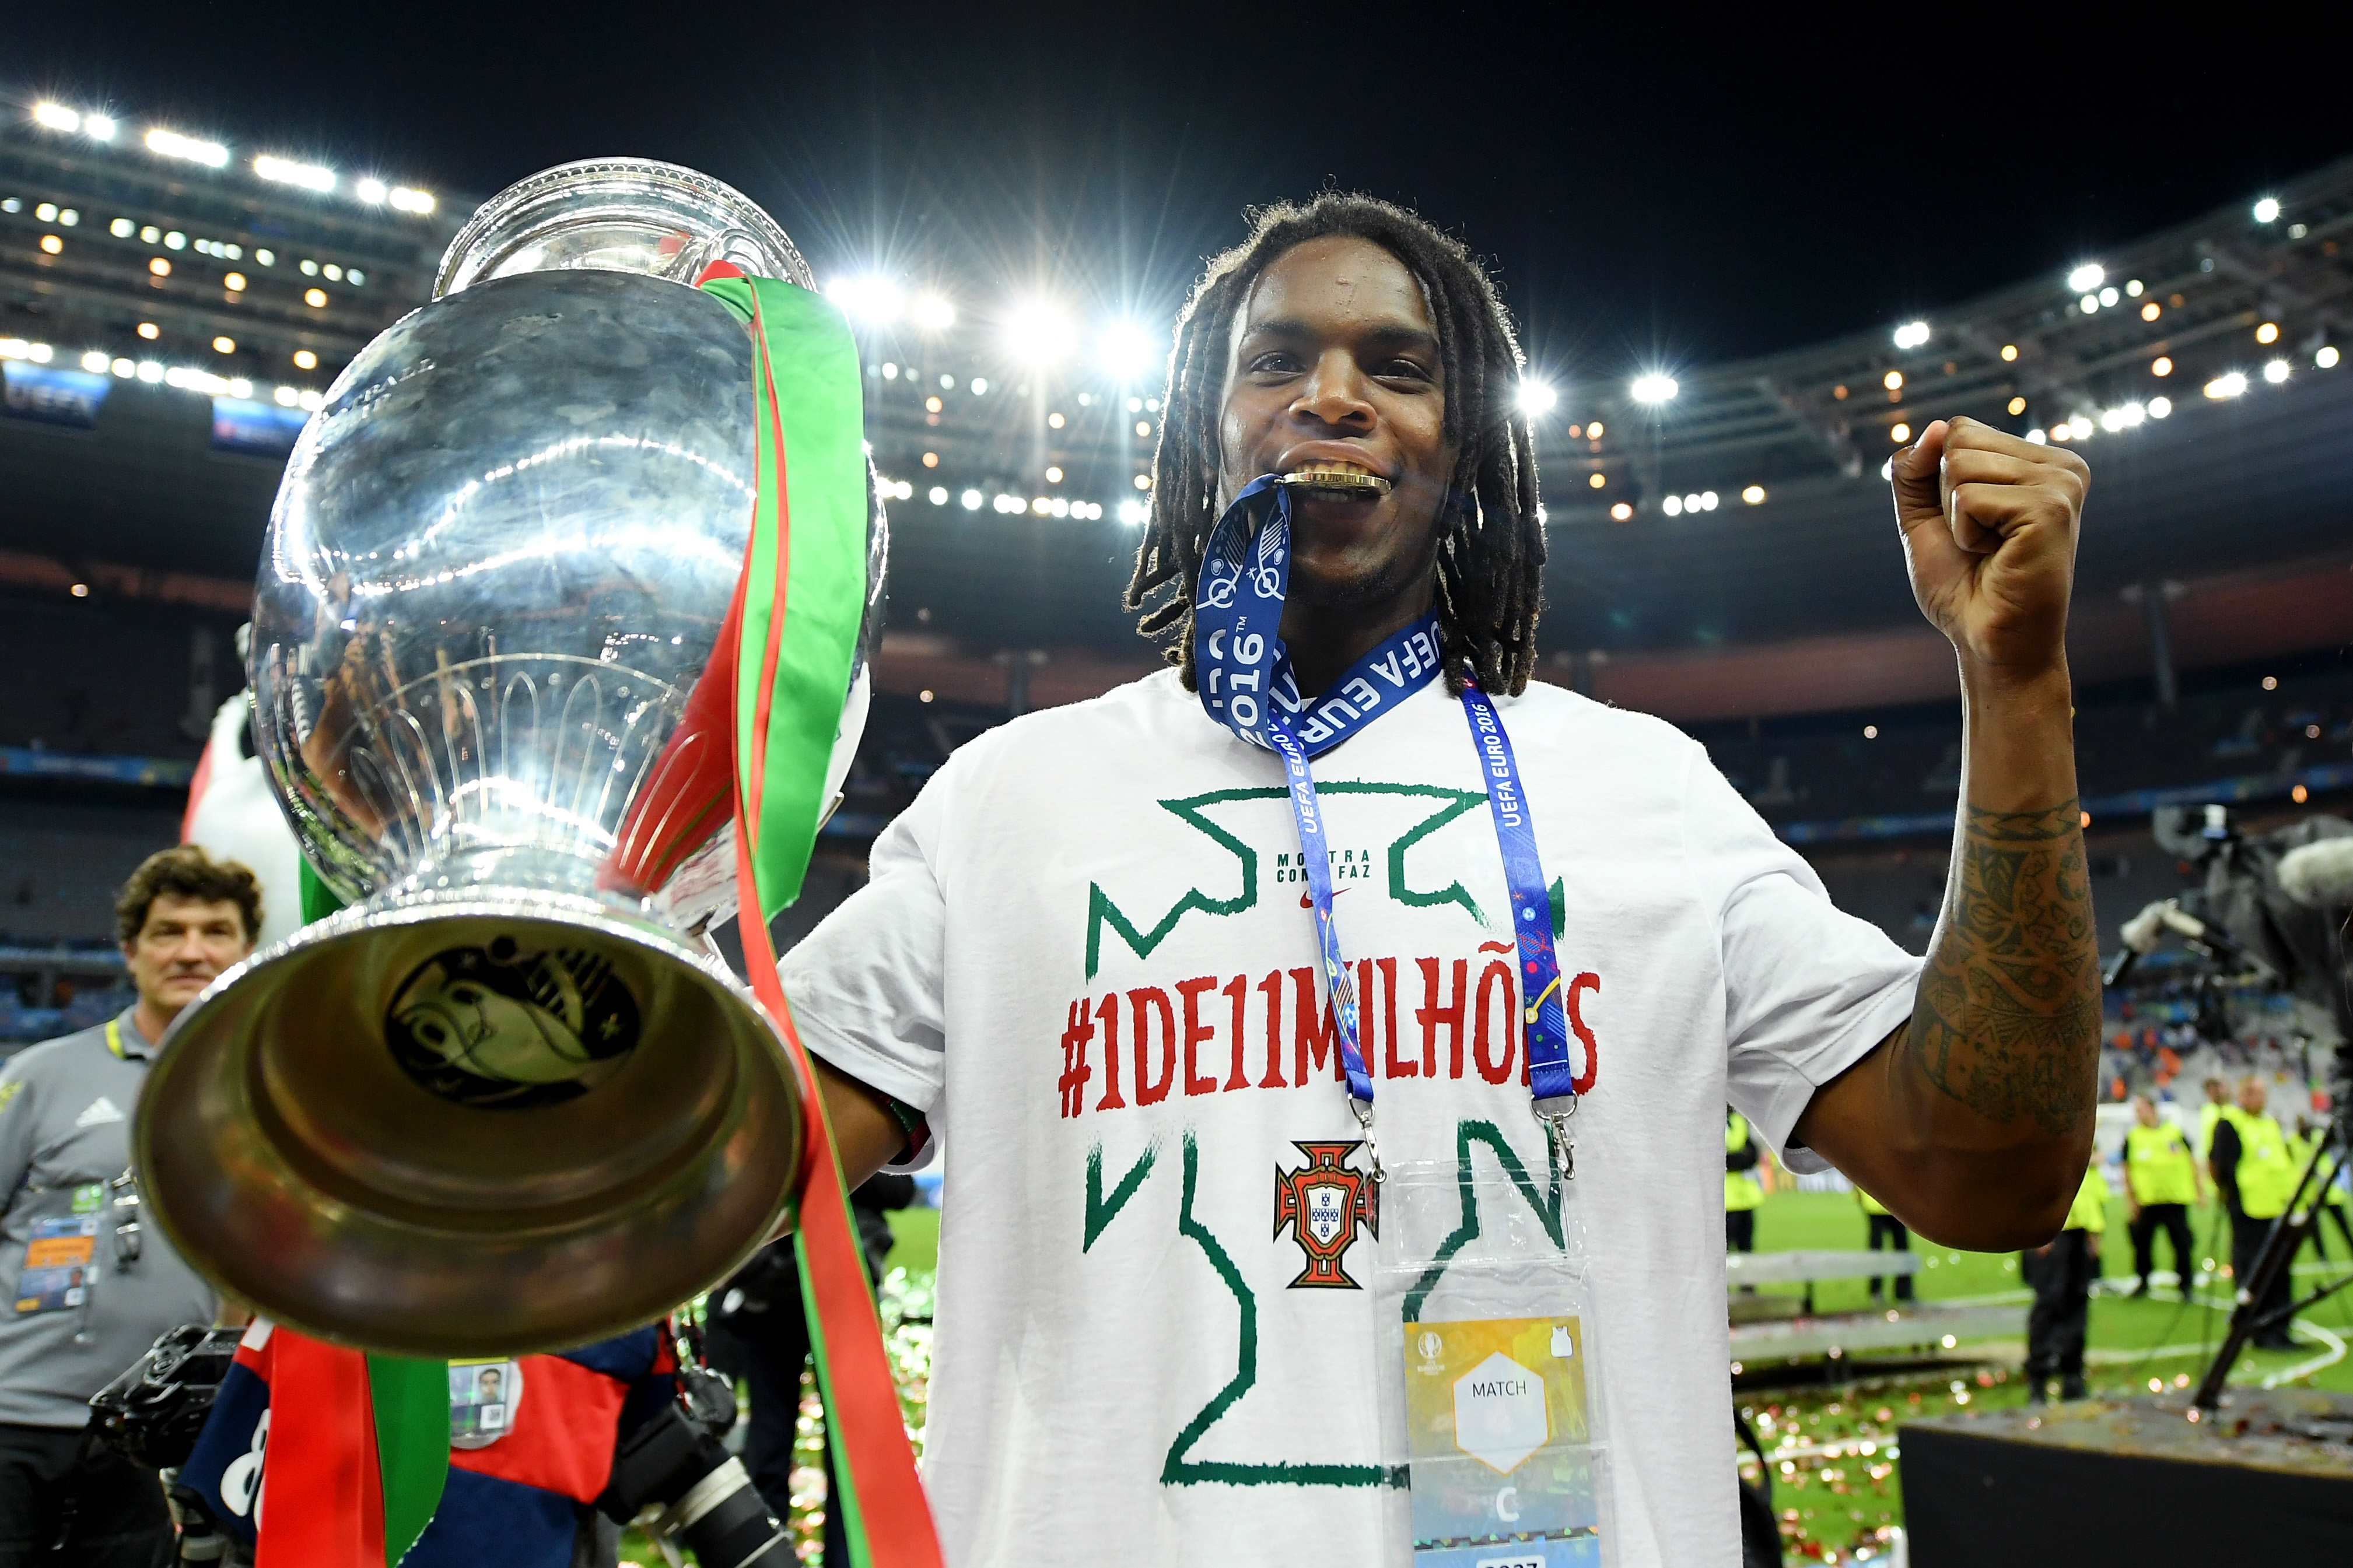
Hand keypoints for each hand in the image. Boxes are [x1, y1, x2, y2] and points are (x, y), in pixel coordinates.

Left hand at [1892, 417, 2087, 682]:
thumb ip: (1917, 470)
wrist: (1987, 640)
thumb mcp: (1925, 517)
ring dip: (1956, 518)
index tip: (1971, 523)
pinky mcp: (2051, 508)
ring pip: (1958, 466)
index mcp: (2039, 461)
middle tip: (1980, 539)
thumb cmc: (1963, 585)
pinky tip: (1997, 555)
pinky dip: (1965, 533)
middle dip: (1946, 497)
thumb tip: (1935, 426)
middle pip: (1958, 439)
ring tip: (1989, 548)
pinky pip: (1969, 498)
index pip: (1959, 429)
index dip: (1940, 481)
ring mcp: (2061, 484)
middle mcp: (2060, 465)